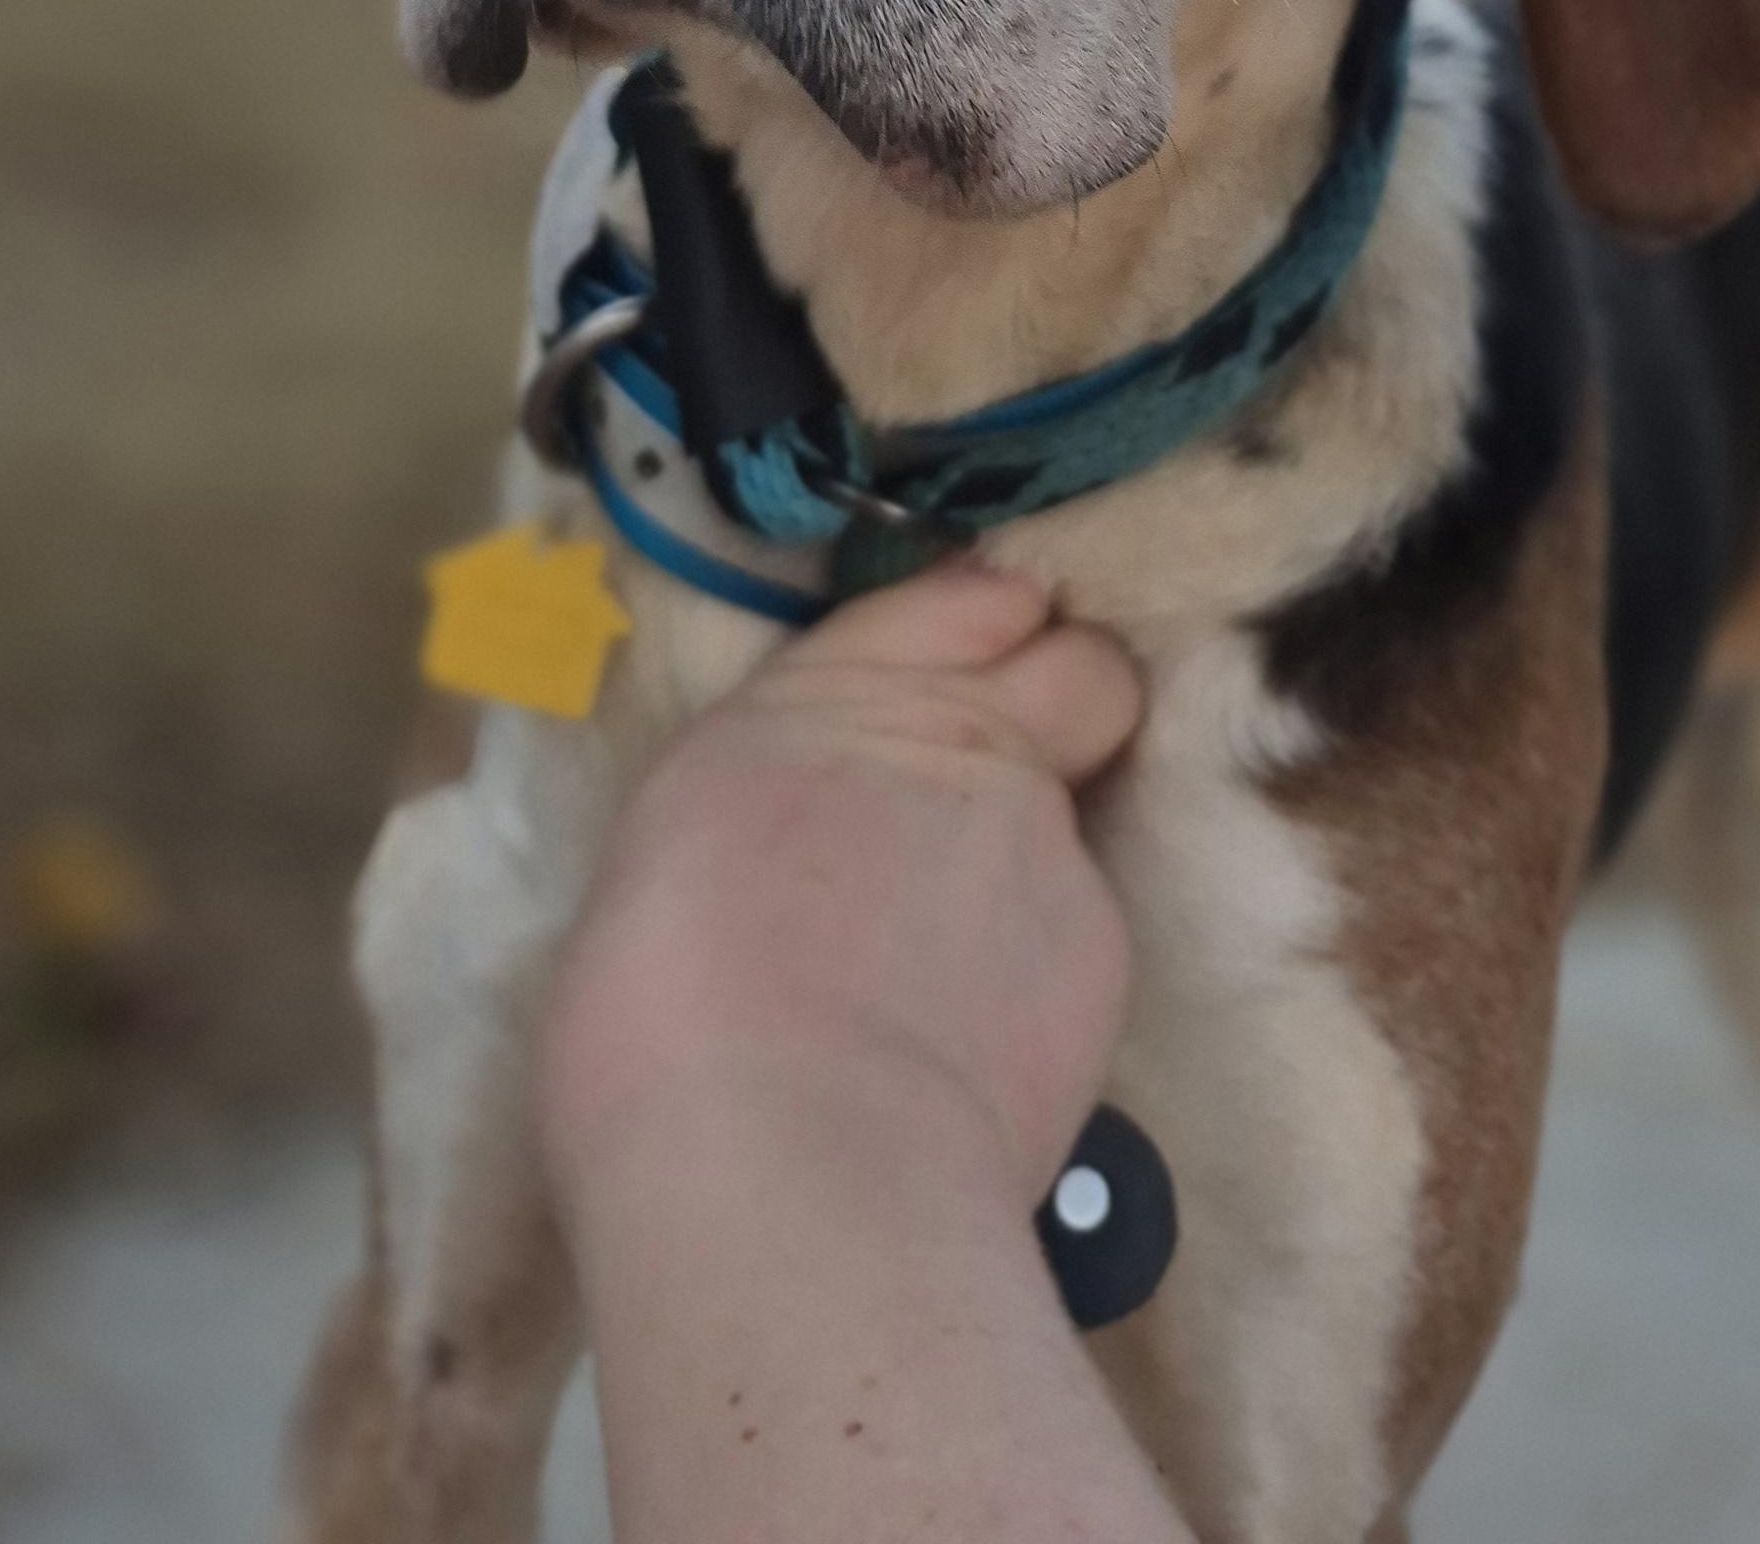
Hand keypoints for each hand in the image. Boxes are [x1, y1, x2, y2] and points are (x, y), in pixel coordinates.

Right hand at [537, 558, 1142, 1215]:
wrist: (780, 1156)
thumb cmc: (660, 1024)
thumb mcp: (675, 866)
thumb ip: (771, 820)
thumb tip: (800, 867)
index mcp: (810, 702)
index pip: (957, 602)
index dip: (982, 633)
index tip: (978, 669)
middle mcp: (947, 737)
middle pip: (1085, 670)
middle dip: (1072, 709)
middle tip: (1018, 788)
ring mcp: (1042, 834)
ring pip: (1074, 829)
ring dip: (1029, 881)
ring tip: (951, 993)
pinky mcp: (1100, 945)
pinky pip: (1079, 944)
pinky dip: (1040, 990)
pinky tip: (975, 1064)